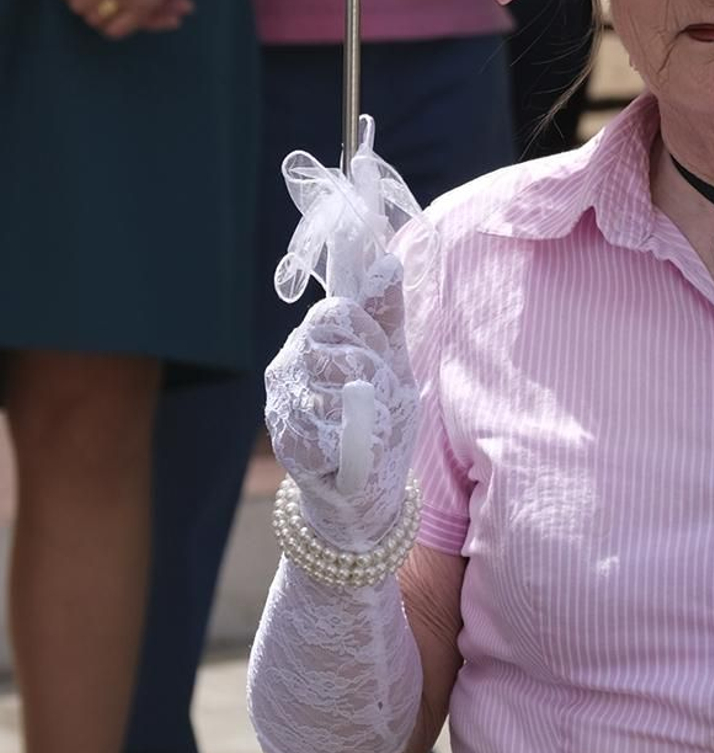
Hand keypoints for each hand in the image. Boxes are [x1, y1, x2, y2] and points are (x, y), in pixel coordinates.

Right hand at [265, 248, 417, 554]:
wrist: (366, 493)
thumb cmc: (379, 421)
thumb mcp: (392, 362)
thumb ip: (387, 314)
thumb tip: (388, 260)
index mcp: (311, 341)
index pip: (334, 312)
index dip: (366, 335)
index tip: (379, 360)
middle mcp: (286, 367)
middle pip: (336, 345)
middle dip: (372, 371)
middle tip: (376, 399)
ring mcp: (282, 406)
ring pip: (339, 386)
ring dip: (371, 408)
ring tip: (367, 425)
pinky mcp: (289, 443)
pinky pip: (336, 428)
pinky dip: (361, 441)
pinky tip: (354, 451)